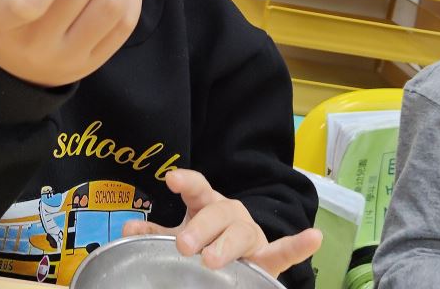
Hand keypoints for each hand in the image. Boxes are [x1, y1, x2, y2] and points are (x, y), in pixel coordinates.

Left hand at [121, 169, 321, 277]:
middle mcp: (231, 214)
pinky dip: (298, 245)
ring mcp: (251, 234)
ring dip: (227, 245)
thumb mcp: (181, 233)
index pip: (197, 187)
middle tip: (183, 245)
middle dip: (200, 228)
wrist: (241, 257)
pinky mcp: (267, 256)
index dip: (186, 181)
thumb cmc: (207, 239)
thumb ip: (154, 233)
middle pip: (217, 213)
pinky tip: (313, 237)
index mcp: (208, 204)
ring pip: (241, 233)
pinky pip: (284, 251)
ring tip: (212, 260)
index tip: (172, 180)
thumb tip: (126, 228)